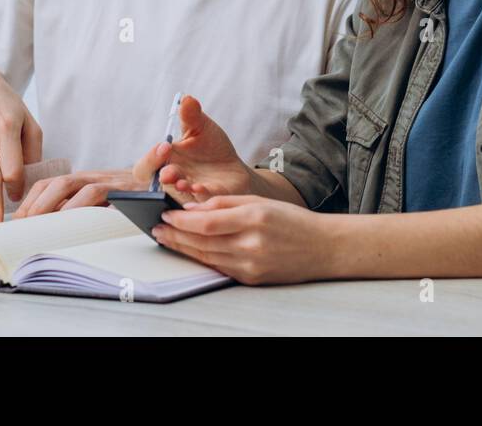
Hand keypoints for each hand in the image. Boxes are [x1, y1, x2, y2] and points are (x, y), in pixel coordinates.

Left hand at [14, 169, 142, 216]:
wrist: (164, 187)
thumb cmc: (129, 201)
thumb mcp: (99, 204)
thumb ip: (77, 209)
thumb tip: (48, 228)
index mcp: (83, 180)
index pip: (49, 184)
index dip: (31, 200)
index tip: (17, 221)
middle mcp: (94, 177)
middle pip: (58, 183)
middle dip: (37, 204)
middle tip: (25, 226)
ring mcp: (110, 182)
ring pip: (76, 186)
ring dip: (56, 206)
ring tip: (44, 225)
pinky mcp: (125, 190)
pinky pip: (101, 196)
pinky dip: (84, 208)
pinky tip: (76, 224)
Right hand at [133, 95, 256, 205]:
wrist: (233, 167)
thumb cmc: (211, 149)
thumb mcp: (202, 128)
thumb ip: (192, 115)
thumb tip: (186, 99)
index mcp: (166, 161)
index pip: (146, 166)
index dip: (151, 158)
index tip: (165, 146)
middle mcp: (173, 179)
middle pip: (156, 185)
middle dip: (163, 176)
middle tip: (169, 170)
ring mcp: (189, 192)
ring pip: (177, 196)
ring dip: (179, 189)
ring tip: (184, 183)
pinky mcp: (207, 200)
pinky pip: (200, 202)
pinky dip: (200, 196)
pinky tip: (203, 187)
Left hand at [152, 195, 331, 284]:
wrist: (324, 248)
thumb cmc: (293, 221)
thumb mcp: (261, 201)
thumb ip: (225, 202)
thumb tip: (193, 208)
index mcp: (253, 219)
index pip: (206, 222)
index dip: (181, 220)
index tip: (165, 214)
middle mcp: (250, 244)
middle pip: (201, 242)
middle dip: (175, 235)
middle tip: (157, 228)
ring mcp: (251, 265)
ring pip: (206, 257)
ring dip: (182, 248)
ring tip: (166, 239)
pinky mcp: (251, 279)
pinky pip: (219, 268)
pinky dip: (201, 258)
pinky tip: (190, 251)